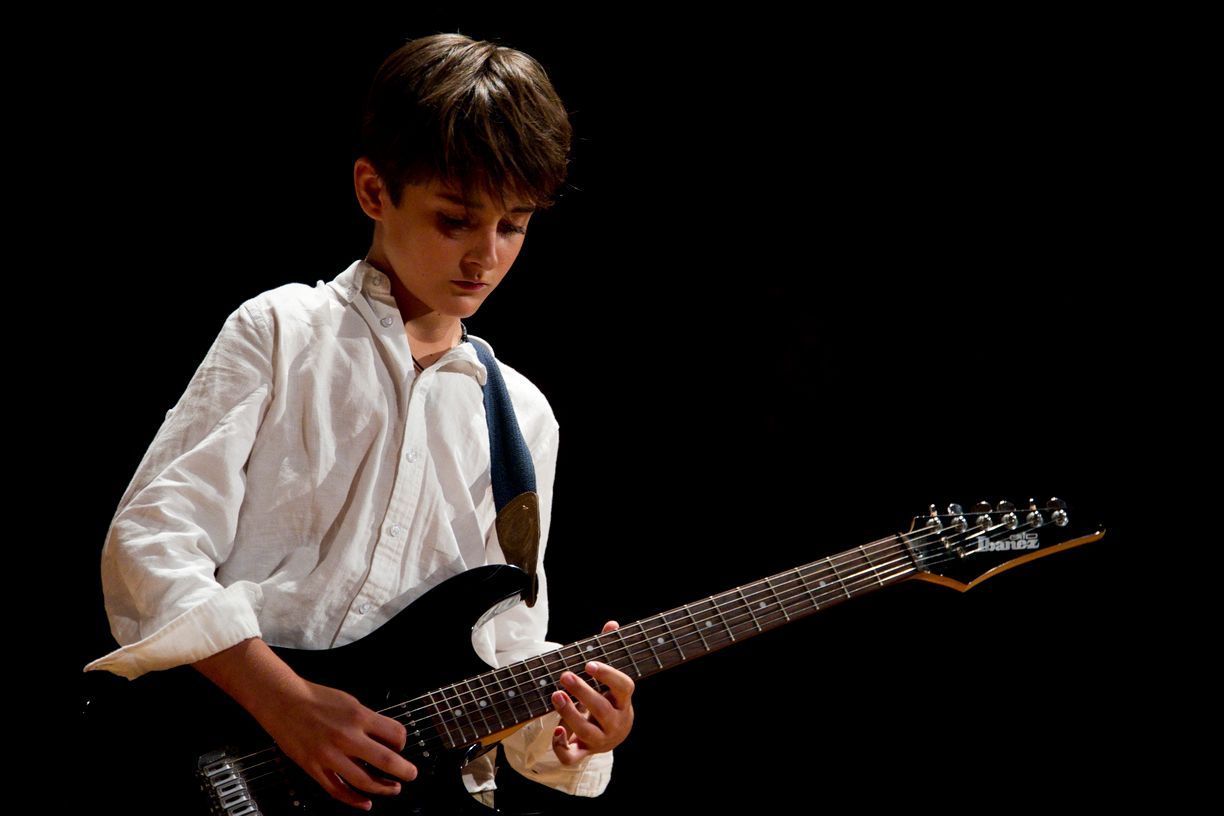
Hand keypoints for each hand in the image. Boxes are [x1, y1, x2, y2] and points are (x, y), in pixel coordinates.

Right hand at [260, 679, 418, 810]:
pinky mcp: (313, 767)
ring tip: (393, 789)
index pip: (395, 734)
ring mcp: (329, 755)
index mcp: (359, 716)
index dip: (402, 742)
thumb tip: (384, 738)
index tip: (401, 746)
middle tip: (411, 774)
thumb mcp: (351, 702)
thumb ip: (367, 721)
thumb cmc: (317, 698)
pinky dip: (353, 800)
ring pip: (363, 781)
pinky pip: (337, 789)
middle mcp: (347, 737)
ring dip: (382, 788)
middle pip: (385, 760)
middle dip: (404, 770)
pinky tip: (365, 803)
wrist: (283, 701)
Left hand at [549, 621, 635, 764]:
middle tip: (564, 676)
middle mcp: (616, 722)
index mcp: (623, 701)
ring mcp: (601, 740)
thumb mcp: (610, 679)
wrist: (611, 735)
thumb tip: (612, 624)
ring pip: (586, 732)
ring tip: (555, 695)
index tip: (589, 664)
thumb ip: (608, 651)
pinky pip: (573, 757)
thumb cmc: (608, 699)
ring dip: (570, 714)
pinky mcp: (585, 753)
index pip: (624, 687)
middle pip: (602, 710)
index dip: (608, 675)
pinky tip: (555, 730)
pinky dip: (562, 746)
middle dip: (582, 692)